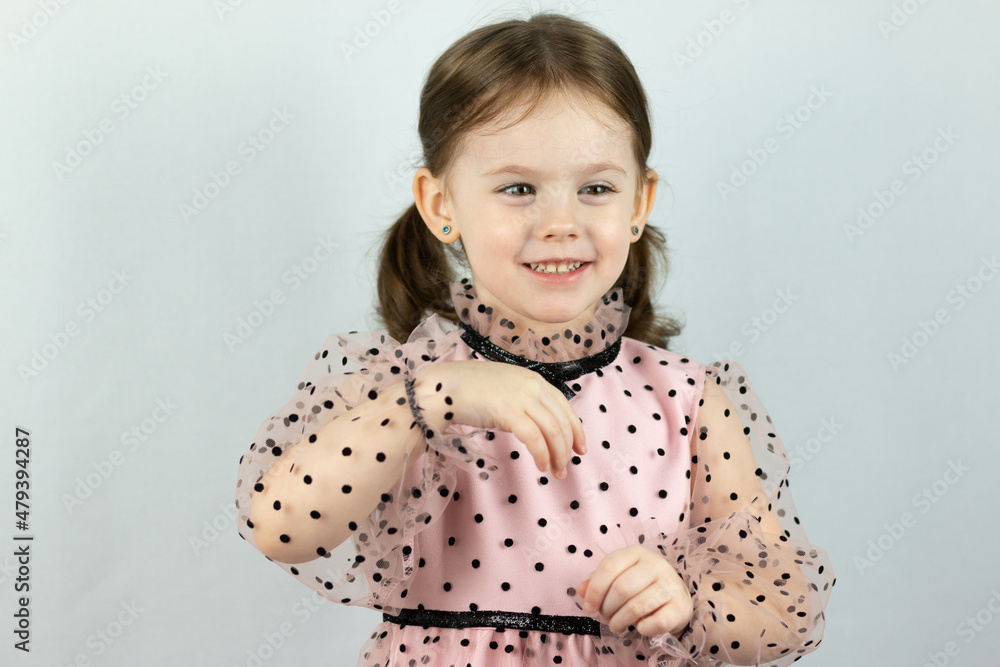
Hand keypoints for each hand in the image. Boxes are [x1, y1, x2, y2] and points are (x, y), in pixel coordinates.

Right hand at [414, 360, 585, 477]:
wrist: (443, 387)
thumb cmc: (468, 390)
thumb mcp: (505, 390)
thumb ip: (523, 402)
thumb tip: (536, 425)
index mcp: (533, 379)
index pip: (564, 406)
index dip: (576, 429)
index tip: (580, 448)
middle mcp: (532, 386)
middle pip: (562, 421)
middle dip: (568, 447)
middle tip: (567, 467)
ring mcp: (521, 398)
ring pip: (553, 431)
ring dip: (558, 455)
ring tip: (556, 472)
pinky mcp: (509, 412)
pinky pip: (534, 438)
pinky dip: (542, 454)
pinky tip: (541, 466)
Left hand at [577, 545, 692, 636]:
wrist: (676, 596)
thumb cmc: (641, 585)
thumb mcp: (618, 576)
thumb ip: (597, 581)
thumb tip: (581, 590)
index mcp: (636, 553)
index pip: (610, 566)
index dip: (595, 589)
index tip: (588, 607)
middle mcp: (655, 565)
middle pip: (622, 588)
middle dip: (607, 608)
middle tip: (605, 617)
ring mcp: (670, 585)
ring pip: (637, 607)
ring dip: (620, 621)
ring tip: (616, 626)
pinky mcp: (680, 606)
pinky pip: (657, 622)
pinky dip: (643, 629)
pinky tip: (639, 628)